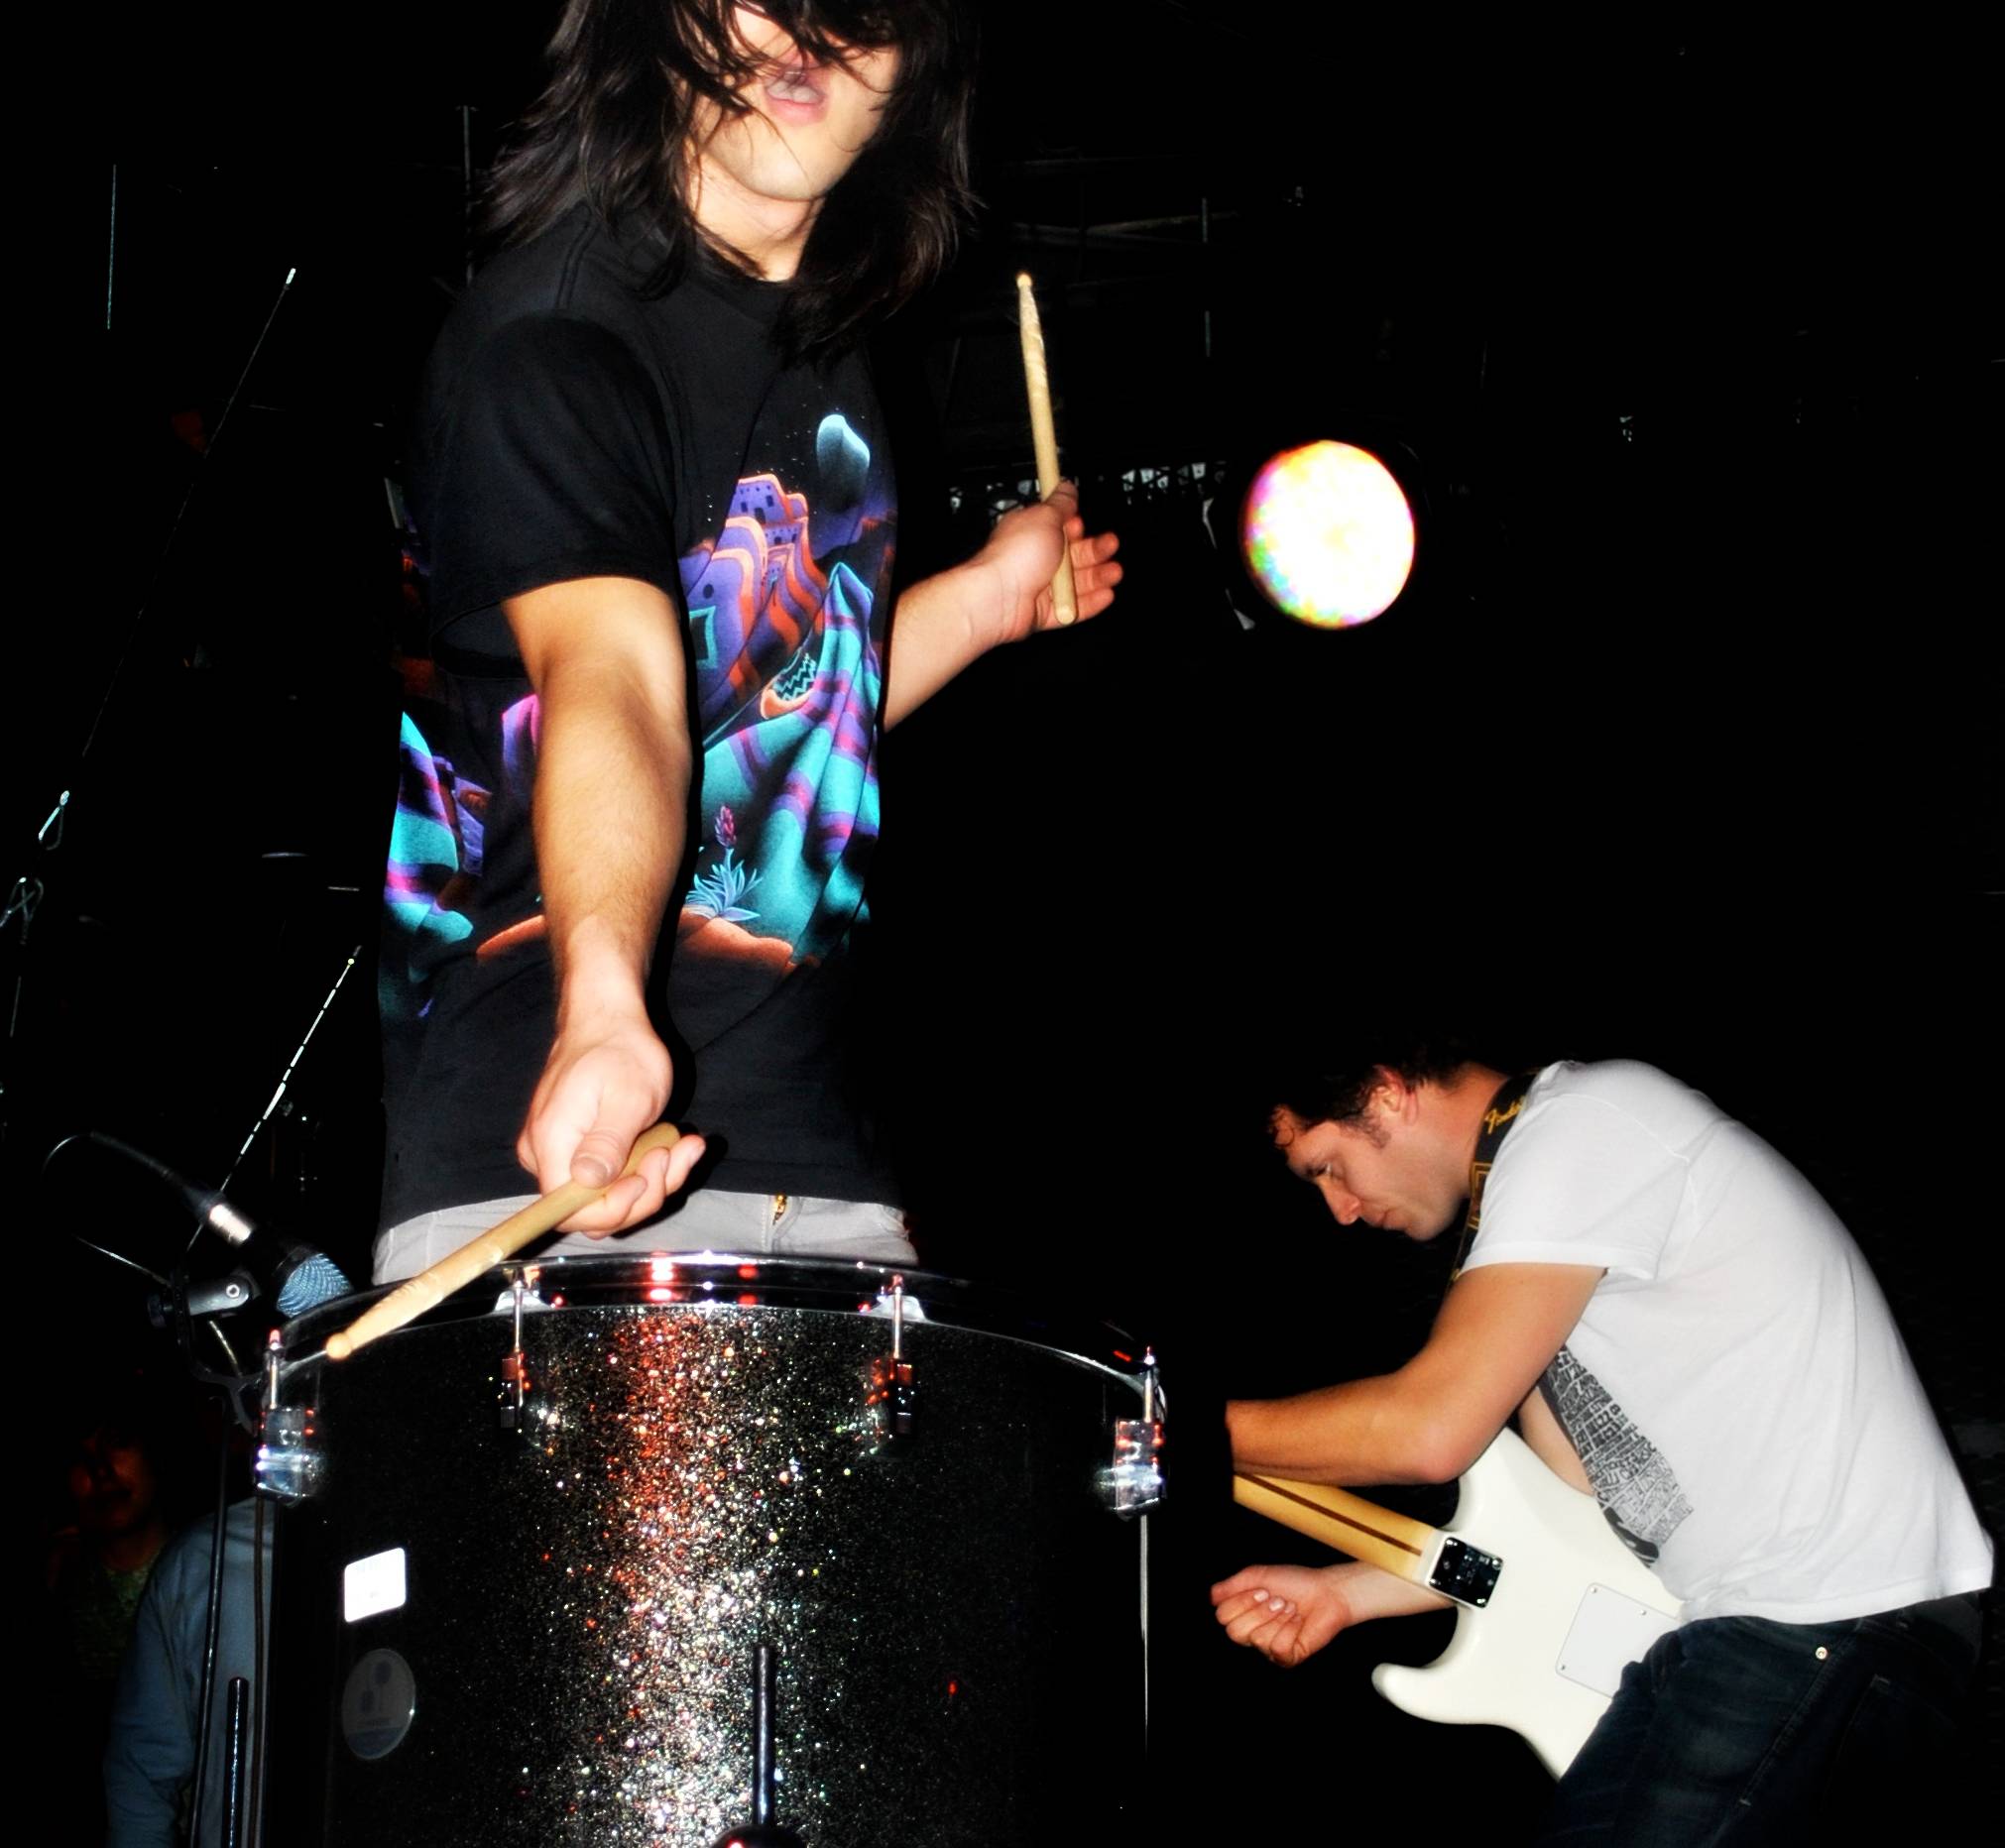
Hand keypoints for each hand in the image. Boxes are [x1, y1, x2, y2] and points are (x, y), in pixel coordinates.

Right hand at [516, 1000, 706, 1234]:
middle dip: (647, 1190)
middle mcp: (545, 1157)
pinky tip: (676, 1144)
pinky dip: (648, 1166)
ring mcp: (561, 1154)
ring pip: (609, 1195)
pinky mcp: (579, 1150)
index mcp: (550, 1145)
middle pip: (594, 1209)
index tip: (651, 1174)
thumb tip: (588, 1183)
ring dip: (655, 1178)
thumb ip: (607, 1143)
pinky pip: (612, 1177)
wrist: (609, 1019)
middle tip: (680, 1152)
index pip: (573, 1212)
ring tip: (686, 1143)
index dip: (617, 1208)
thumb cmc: (620, 1049)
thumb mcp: (628, 1096)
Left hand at [974, 481, 1121, 646]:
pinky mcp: (1044, 612)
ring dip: (1098, 576)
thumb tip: (1067, 486)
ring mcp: (1040, 587)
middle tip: (1110, 546)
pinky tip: (1105, 595)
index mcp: (1031, 533)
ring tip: (1114, 572)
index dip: (1077, 526)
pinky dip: (1090, 603)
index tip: (1086, 524)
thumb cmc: (1014, 557)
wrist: (998, 597)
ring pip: (1076, 582)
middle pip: (1073, 555)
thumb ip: (1061, 503)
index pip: (1060, 527)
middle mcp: (1035, 560)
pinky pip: (1072, 609)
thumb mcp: (1045, 517)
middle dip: (1095, 550)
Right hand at [1210, 1563, 1359, 1668]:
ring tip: (1291, 1608)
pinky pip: (1277, 1648)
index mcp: (1244, 1615)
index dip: (1241, 1602)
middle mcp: (1253, 1634)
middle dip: (1258, 1611)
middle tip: (1277, 1599)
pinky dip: (1290, 1630)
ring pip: (1257, 1639)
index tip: (1262, 1589)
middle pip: (1235, 1632)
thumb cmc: (1295, 1583)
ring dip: (1278, 1618)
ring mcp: (1269, 1649)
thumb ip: (1233, 1585)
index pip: (1223, 1617)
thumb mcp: (1259, 1576)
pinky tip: (1298, 1622)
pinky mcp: (1288, 1658)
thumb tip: (1212, 1596)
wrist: (1326, 1591)